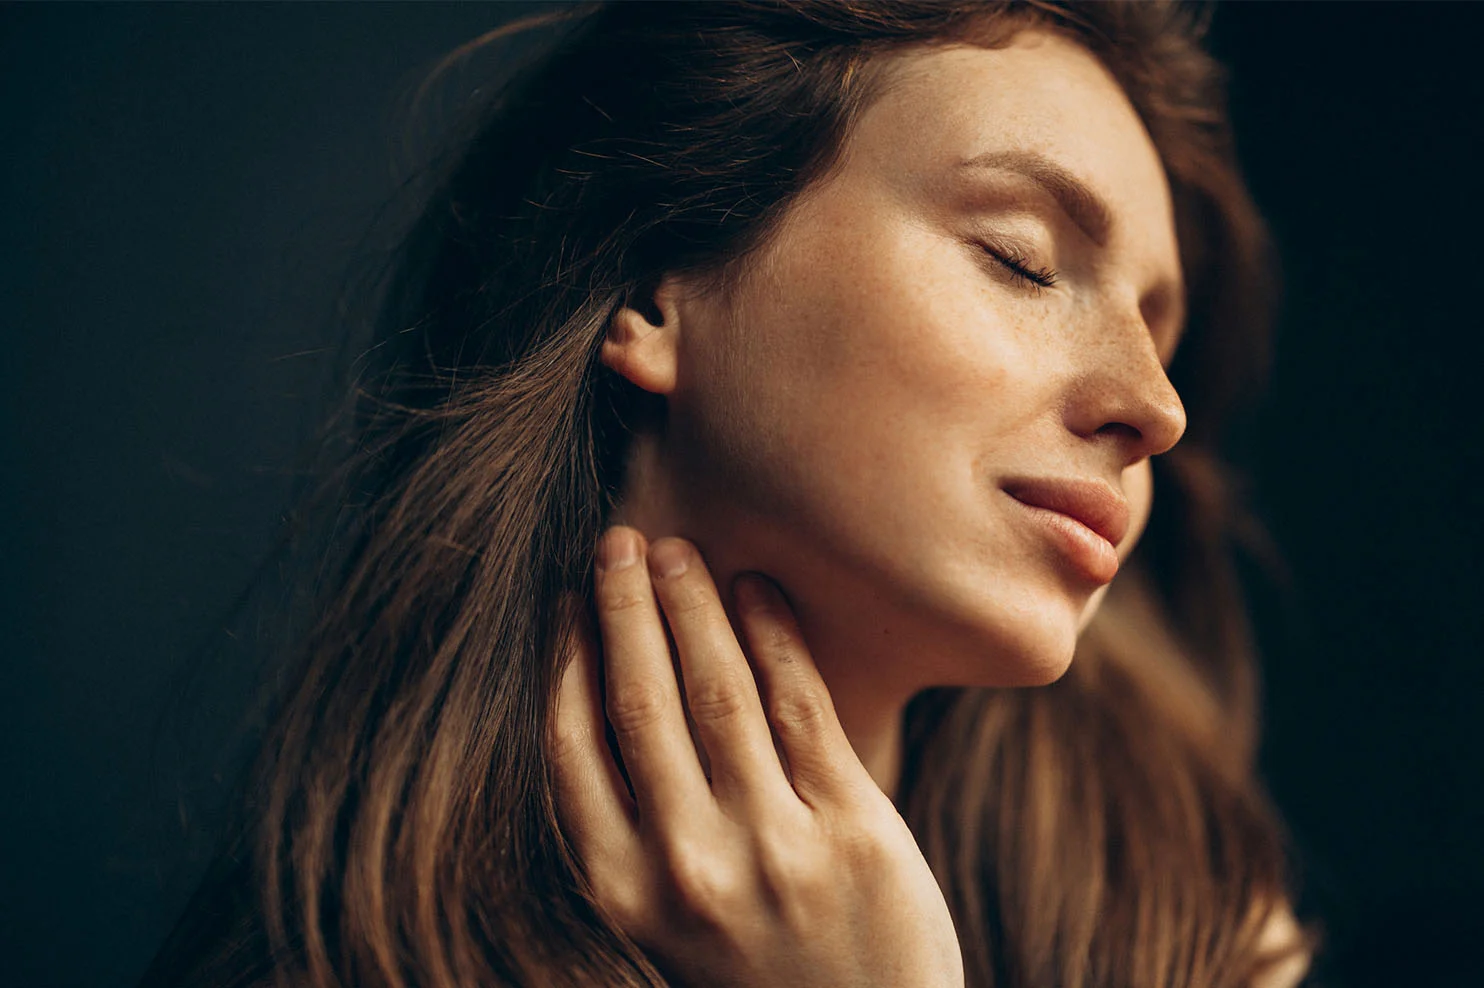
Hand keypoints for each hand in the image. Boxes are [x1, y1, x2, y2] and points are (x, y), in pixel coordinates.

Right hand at [548, 526, 963, 987]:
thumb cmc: (757, 965)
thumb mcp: (668, 921)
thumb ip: (638, 823)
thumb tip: (611, 681)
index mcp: (624, 891)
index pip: (573, 747)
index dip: (566, 659)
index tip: (567, 600)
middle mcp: (688, 868)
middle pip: (640, 703)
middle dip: (623, 608)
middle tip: (616, 539)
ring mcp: (774, 849)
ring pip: (718, 692)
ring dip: (691, 606)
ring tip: (675, 550)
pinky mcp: (852, 829)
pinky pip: (802, 707)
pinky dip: (774, 635)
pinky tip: (756, 588)